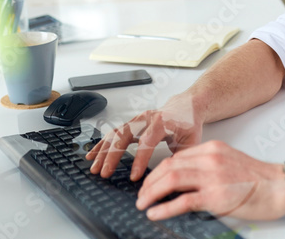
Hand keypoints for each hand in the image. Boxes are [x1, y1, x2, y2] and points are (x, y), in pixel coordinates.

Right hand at [86, 95, 202, 179]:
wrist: (186, 106)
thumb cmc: (188, 123)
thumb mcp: (191, 141)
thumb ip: (182, 158)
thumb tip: (173, 177)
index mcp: (162, 122)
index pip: (147, 141)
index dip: (139, 160)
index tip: (134, 176)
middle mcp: (146, 118)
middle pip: (124, 136)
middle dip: (112, 156)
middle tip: (105, 173)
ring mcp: (136, 119)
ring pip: (115, 134)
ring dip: (103, 152)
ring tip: (94, 168)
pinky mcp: (131, 123)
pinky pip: (113, 133)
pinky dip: (101, 145)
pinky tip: (92, 155)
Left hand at [135, 140, 284, 220]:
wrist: (281, 187)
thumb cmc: (260, 180)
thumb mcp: (230, 163)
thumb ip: (208, 167)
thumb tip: (186, 182)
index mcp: (213, 149)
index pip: (176, 157)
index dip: (158, 171)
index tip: (150, 182)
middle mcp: (210, 158)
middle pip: (169, 166)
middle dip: (150, 182)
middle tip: (141, 195)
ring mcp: (213, 176)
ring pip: (171, 180)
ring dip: (152, 193)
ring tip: (143, 204)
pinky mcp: (216, 196)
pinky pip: (182, 201)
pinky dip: (164, 208)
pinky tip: (155, 213)